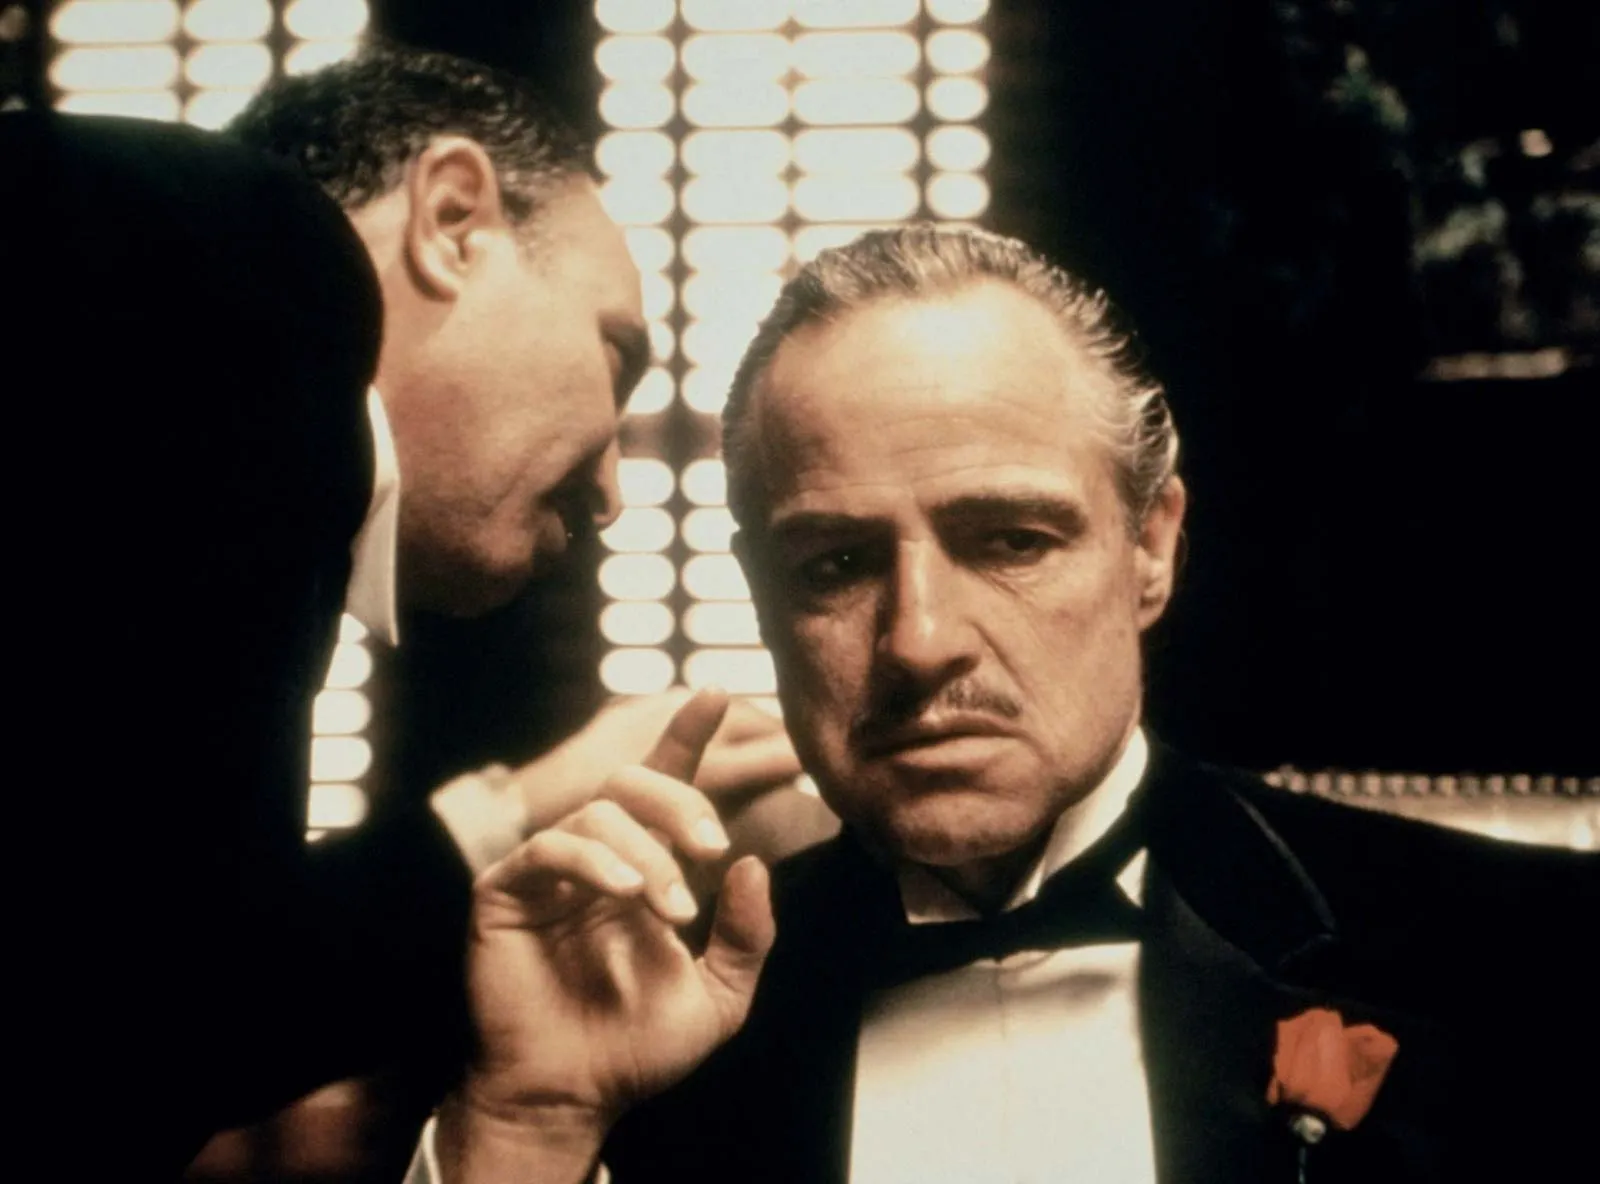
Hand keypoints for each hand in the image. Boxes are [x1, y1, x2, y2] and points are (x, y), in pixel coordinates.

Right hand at [443, 689, 775, 1180]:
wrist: (573, 1096)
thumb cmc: (637, 1050)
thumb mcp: (720, 997)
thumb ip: (748, 935)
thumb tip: (756, 865)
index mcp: (646, 868)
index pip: (667, 787)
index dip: (688, 737)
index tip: (720, 692)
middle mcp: (598, 859)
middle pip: (632, 783)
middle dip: (678, 800)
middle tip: (711, 844)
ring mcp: (550, 872)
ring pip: (597, 814)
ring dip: (645, 851)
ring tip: (669, 905)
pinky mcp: (506, 891)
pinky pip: (549, 848)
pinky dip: (593, 861)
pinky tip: (625, 892)